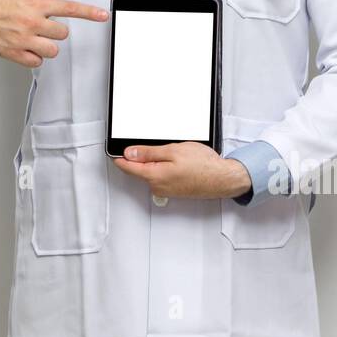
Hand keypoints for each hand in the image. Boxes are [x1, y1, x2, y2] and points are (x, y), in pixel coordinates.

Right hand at [0, 0, 109, 67]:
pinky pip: (35, 62)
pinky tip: (25, 47)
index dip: (88, 12)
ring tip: (34, 37)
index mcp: (35, 5)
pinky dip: (33, 57)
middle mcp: (31, 23)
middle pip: (62, 34)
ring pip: (51, 51)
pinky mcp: (13, 53)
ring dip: (46, 46)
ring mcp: (23, 40)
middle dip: (55, 31)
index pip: (68, 9)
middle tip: (42, 25)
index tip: (102, 16)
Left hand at [113, 142, 252, 198]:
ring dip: (155, 162)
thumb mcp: (173, 151)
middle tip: (153, 144)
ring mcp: (166, 191)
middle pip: (138, 170)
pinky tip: (177, 162)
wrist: (223, 179)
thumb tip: (129, 154)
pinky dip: (164, 168)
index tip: (114, 149)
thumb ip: (148, 153)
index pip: (127, 167)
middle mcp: (157, 187)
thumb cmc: (203, 165)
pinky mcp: (174, 191)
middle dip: (140, 156)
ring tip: (172, 152)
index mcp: (154, 176)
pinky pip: (161, 177)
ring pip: (151, 173)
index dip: (119, 156)